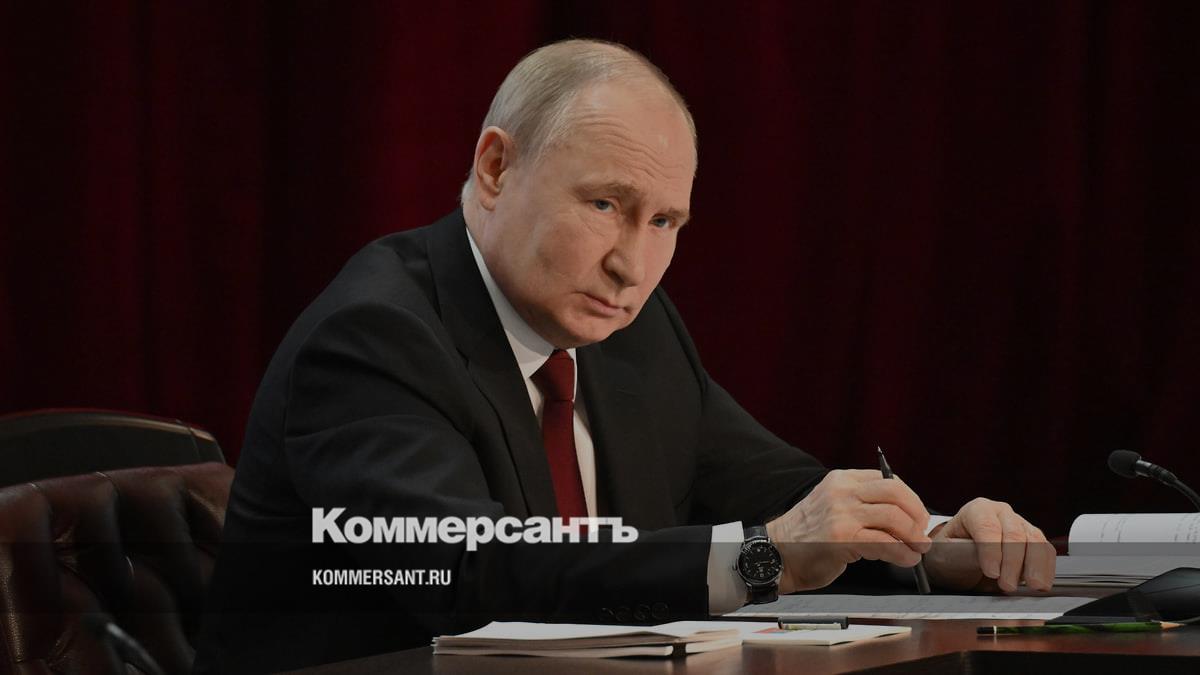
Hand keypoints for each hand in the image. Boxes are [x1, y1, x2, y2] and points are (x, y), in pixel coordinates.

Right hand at [766, 469, 930, 593]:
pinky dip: (902, 553)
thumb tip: (905, 517)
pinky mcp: (842, 538)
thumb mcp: (833, 505)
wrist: (777, 554)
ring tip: (917, 549)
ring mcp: (841, 514)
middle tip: (922, 533)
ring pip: (894, 517)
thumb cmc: (806, 535)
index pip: (888, 480)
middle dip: (917, 514)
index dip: (911, 499)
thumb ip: (861, 504)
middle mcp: (842, 492)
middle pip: (896, 493)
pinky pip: (884, 543)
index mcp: (841, 480)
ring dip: (913, 536)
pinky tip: (906, 559)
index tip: (918, 516)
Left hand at [923, 497, 1054, 592]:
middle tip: (1007, 585)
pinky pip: (1046, 550)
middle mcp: (1001, 513)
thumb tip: (978, 560)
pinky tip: (1042, 583)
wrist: (959, 556)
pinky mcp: (1033, 539)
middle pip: (1014, 534)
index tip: (991, 572)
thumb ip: (960, 553)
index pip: (987, 526)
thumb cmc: (951, 552)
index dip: (991, 550)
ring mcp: (1019, 524)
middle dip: (1012, 562)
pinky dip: (1047, 568)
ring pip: (1035, 540)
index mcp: (977, 510)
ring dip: (1034, 566)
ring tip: (1031, 585)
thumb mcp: (946, 551)